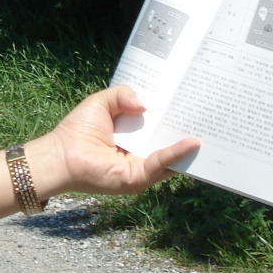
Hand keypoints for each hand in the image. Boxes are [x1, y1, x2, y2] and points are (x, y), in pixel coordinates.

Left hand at [30, 85, 198, 197]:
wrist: (61, 155)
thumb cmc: (78, 129)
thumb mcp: (102, 102)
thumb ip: (123, 95)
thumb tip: (146, 105)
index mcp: (132, 133)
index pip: (158, 122)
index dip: (173, 112)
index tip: (191, 98)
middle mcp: (140, 150)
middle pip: (168, 138)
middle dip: (187, 126)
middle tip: (208, 111)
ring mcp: (141, 166)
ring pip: (172, 155)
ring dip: (189, 142)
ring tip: (210, 126)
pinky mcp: (139, 178)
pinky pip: (162, 165)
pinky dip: (177, 153)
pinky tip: (191, 142)